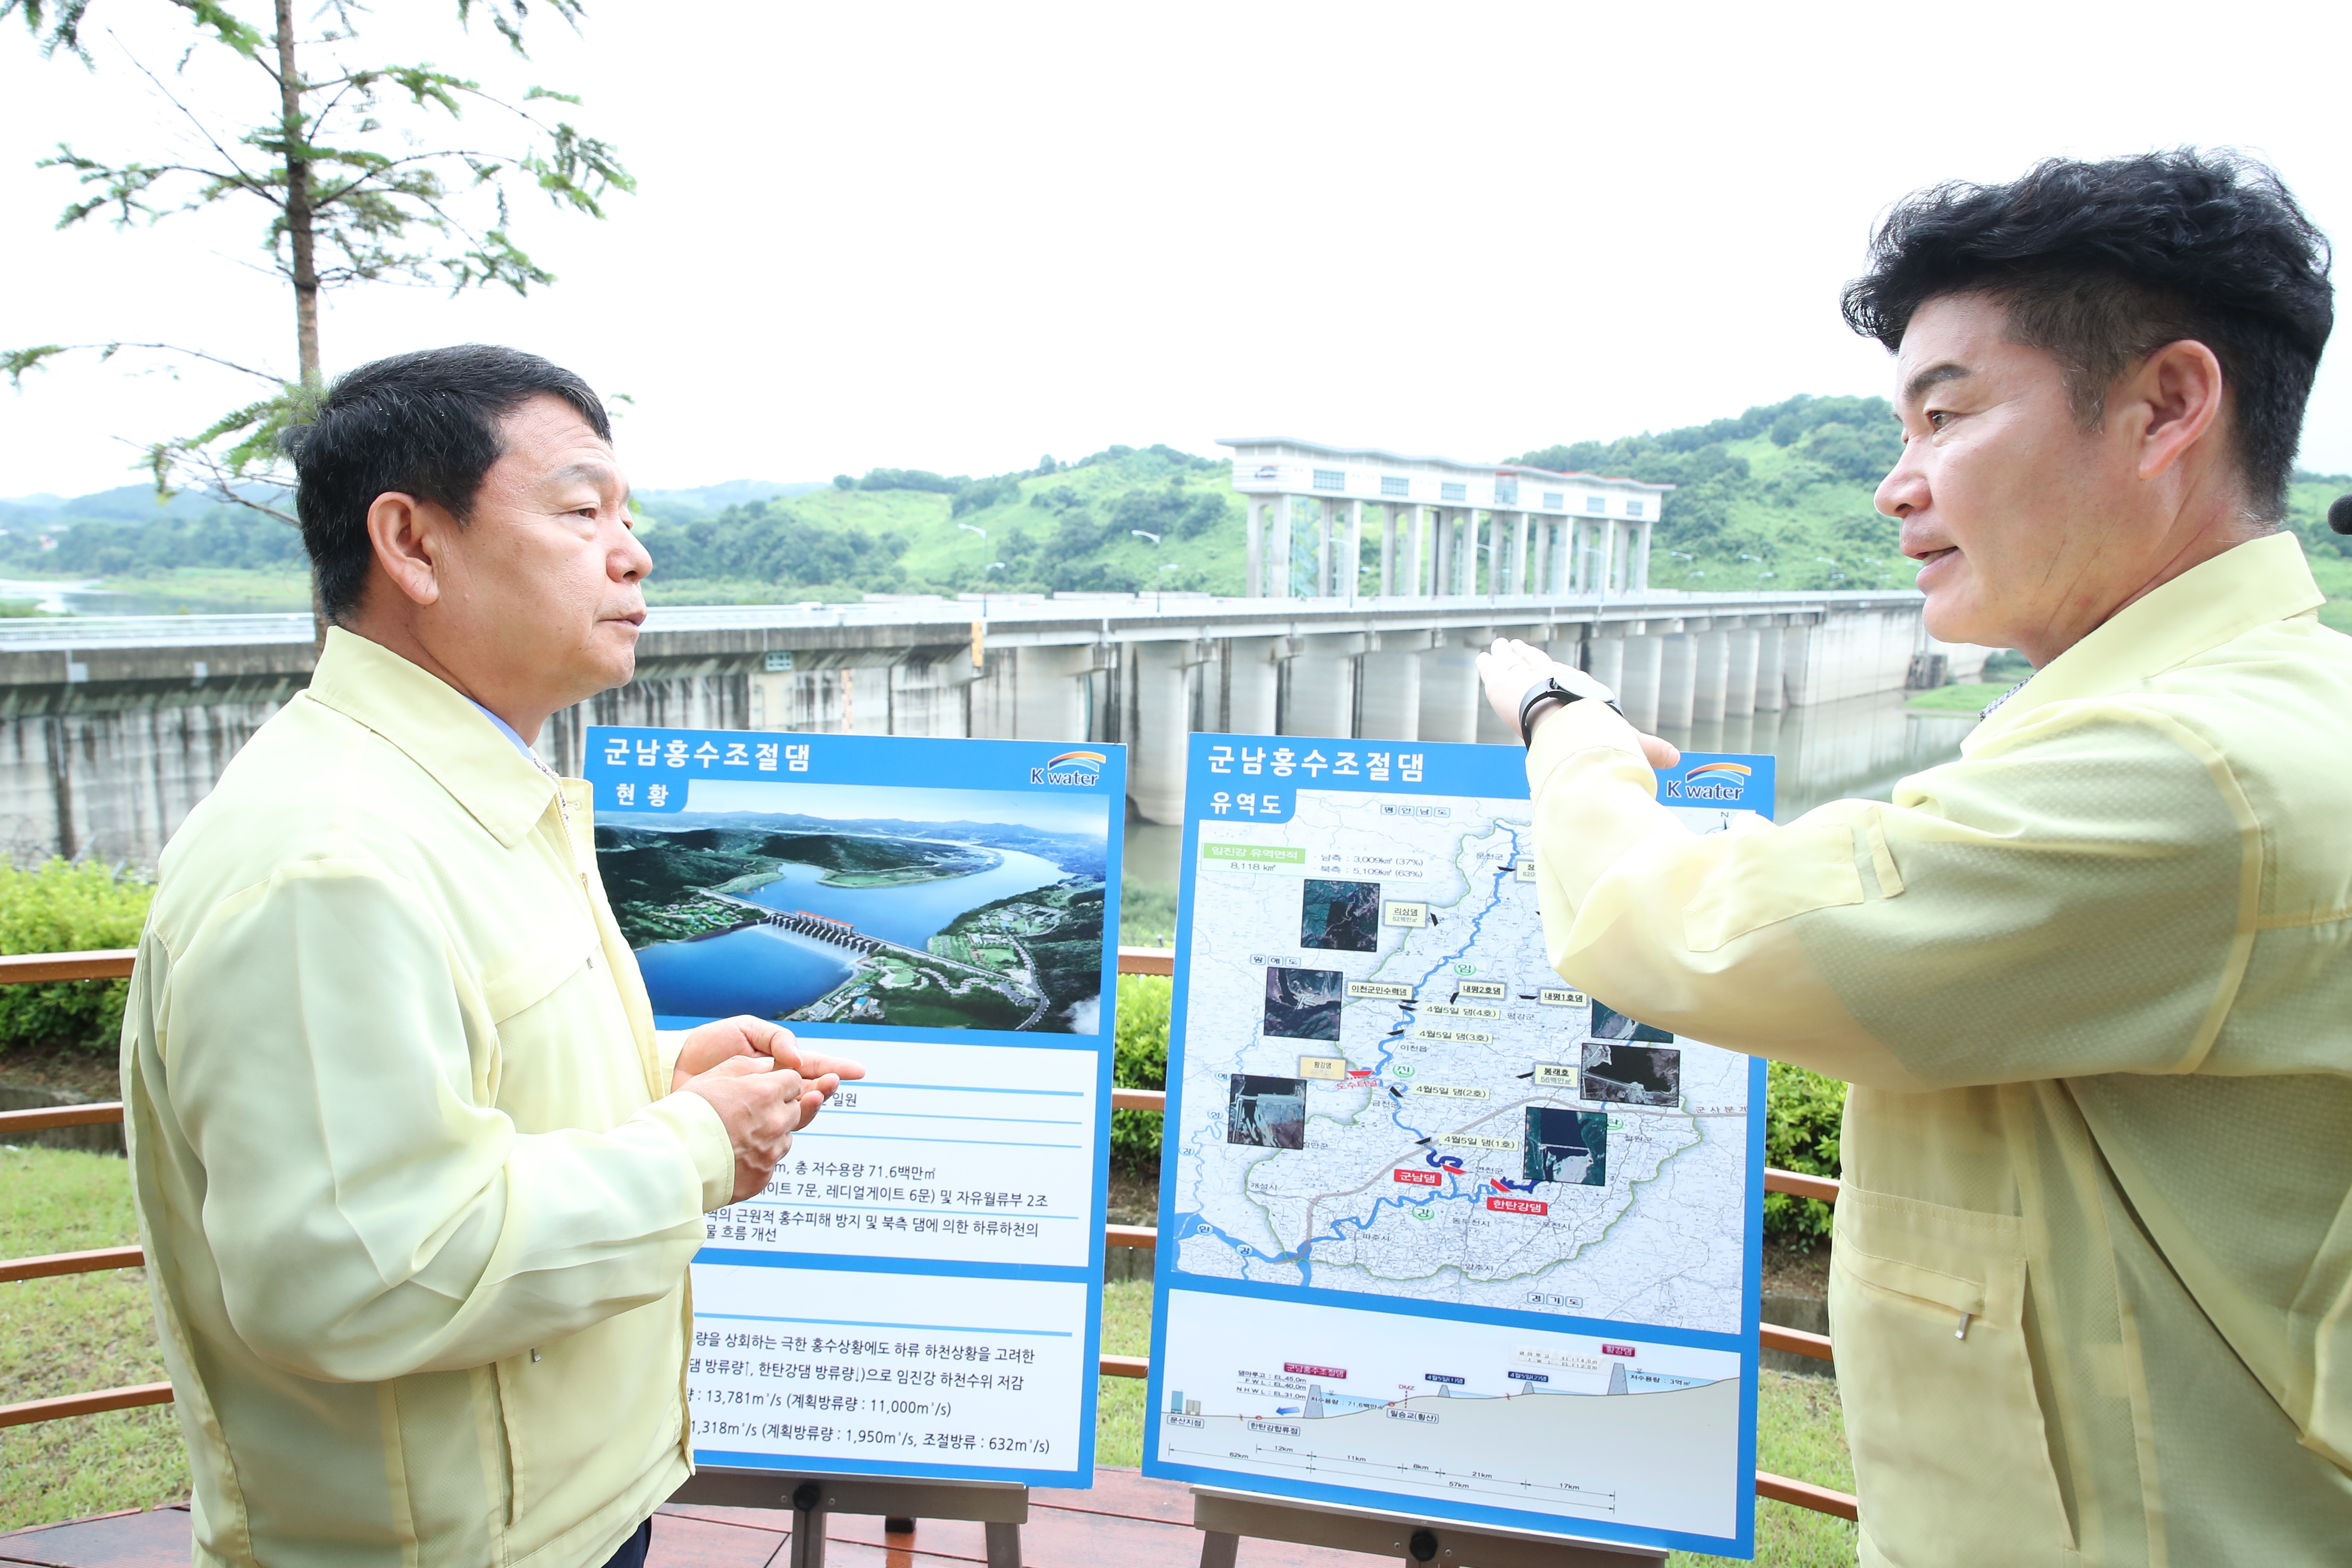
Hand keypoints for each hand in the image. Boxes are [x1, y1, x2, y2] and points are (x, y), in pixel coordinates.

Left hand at [672, 1015, 864, 1132]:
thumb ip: (774, 1040)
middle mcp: (773, 1086)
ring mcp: (761, 1106)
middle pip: (809, 1090)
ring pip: (794, 1110)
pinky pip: (771, 1128)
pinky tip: (790, 1122)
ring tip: (814, 1097)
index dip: (835, 1068)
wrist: (673, 1067)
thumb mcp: (745, 1030)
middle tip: (834, 1084)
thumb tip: (796, 1060)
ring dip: (808, 1105)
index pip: (813, 1066)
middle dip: (825, 1087)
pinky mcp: (745, 1123)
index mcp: (778, 1062)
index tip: (858, 1071)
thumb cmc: (708, 1046)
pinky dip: (783, 1127)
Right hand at [681, 1055, 808, 1203]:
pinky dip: (758, 1159)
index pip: (794, 1081)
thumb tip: (768, 1065)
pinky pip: (770, 1163)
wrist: (671, 1159)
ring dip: (771, 1134)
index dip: (778, 1083)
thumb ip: (745, 1066)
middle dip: (779, 1108)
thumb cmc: (687, 1114)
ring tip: (738, 1136)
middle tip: (751, 1112)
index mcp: (766, 1093)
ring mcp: (771, 1152)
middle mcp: (775, 1123)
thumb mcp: (712, 1077)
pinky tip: (733, 1156)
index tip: (764, 1088)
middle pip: (795, 1110)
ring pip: (784, 1137)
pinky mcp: (763, 1177)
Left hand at [1476, 638, 1680, 770]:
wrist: (1568, 722)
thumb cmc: (1597, 730)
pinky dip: (1487, 663)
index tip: (1544, 660)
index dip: (1550, 666)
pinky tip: (1483, 657)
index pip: (1558, 673)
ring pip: (1510, 662)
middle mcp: (1547, 679)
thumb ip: (1646, 747)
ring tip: (1500, 647)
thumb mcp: (1623, 739)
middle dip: (1524, 655)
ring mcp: (1521, 680)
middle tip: (1514, 646)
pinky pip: (1491, 669)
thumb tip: (1678, 760)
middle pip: (1532, 663)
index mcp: (1571, 688)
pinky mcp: (1500, 684)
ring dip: (1505, 654)